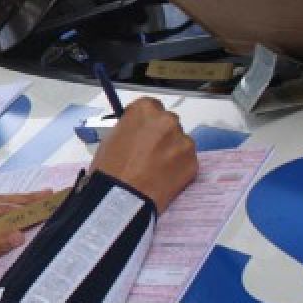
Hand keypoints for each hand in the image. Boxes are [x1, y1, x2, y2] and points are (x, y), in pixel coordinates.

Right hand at [90, 97, 196, 212]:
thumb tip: (139, 132)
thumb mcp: (111, 137)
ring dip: (171, 150)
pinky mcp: (193, 162)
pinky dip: (178, 167)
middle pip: (168, 122)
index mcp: (145, 110)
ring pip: (179, 142)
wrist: (121, 196)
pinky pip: (186, 160)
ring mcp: (183, 141)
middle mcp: (168, 120)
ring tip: (156, 168)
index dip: (145, 121)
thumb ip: (130, 129)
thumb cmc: (109, 167)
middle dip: (161, 134)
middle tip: (149, 152)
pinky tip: (164, 178)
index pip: (151, 106)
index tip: (141, 132)